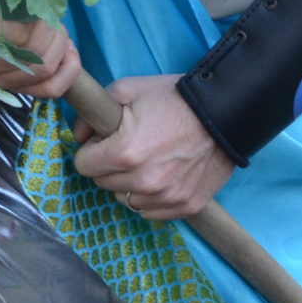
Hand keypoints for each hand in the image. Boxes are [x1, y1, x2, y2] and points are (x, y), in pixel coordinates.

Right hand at [0, 10, 82, 100]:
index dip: (38, 19)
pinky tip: (70, 52)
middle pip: (35, 54)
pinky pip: (52, 89)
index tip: (40, 4)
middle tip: (53, 18)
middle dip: (53, 33)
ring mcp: (0, 82)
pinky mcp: (19, 91)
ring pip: (46, 69)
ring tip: (58, 30)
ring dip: (60, 46)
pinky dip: (68, 70)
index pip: (19, 33)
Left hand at [72, 73, 234, 220]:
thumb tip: (78, 136)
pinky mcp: (186, 206)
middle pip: (103, 183)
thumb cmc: (173, 98)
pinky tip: (160, 176)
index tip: (102, 142)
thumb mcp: (126, 90)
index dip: (90, 150)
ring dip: (128, 185)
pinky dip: (150, 198)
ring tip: (145, 162)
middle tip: (126, 148)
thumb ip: (92, 113)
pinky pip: (151, 212)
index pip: (83, 165)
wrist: (223, 113)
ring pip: (126, 200)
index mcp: (125, 153)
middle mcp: (144, 181)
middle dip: (107, 166)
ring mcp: (167, 197)